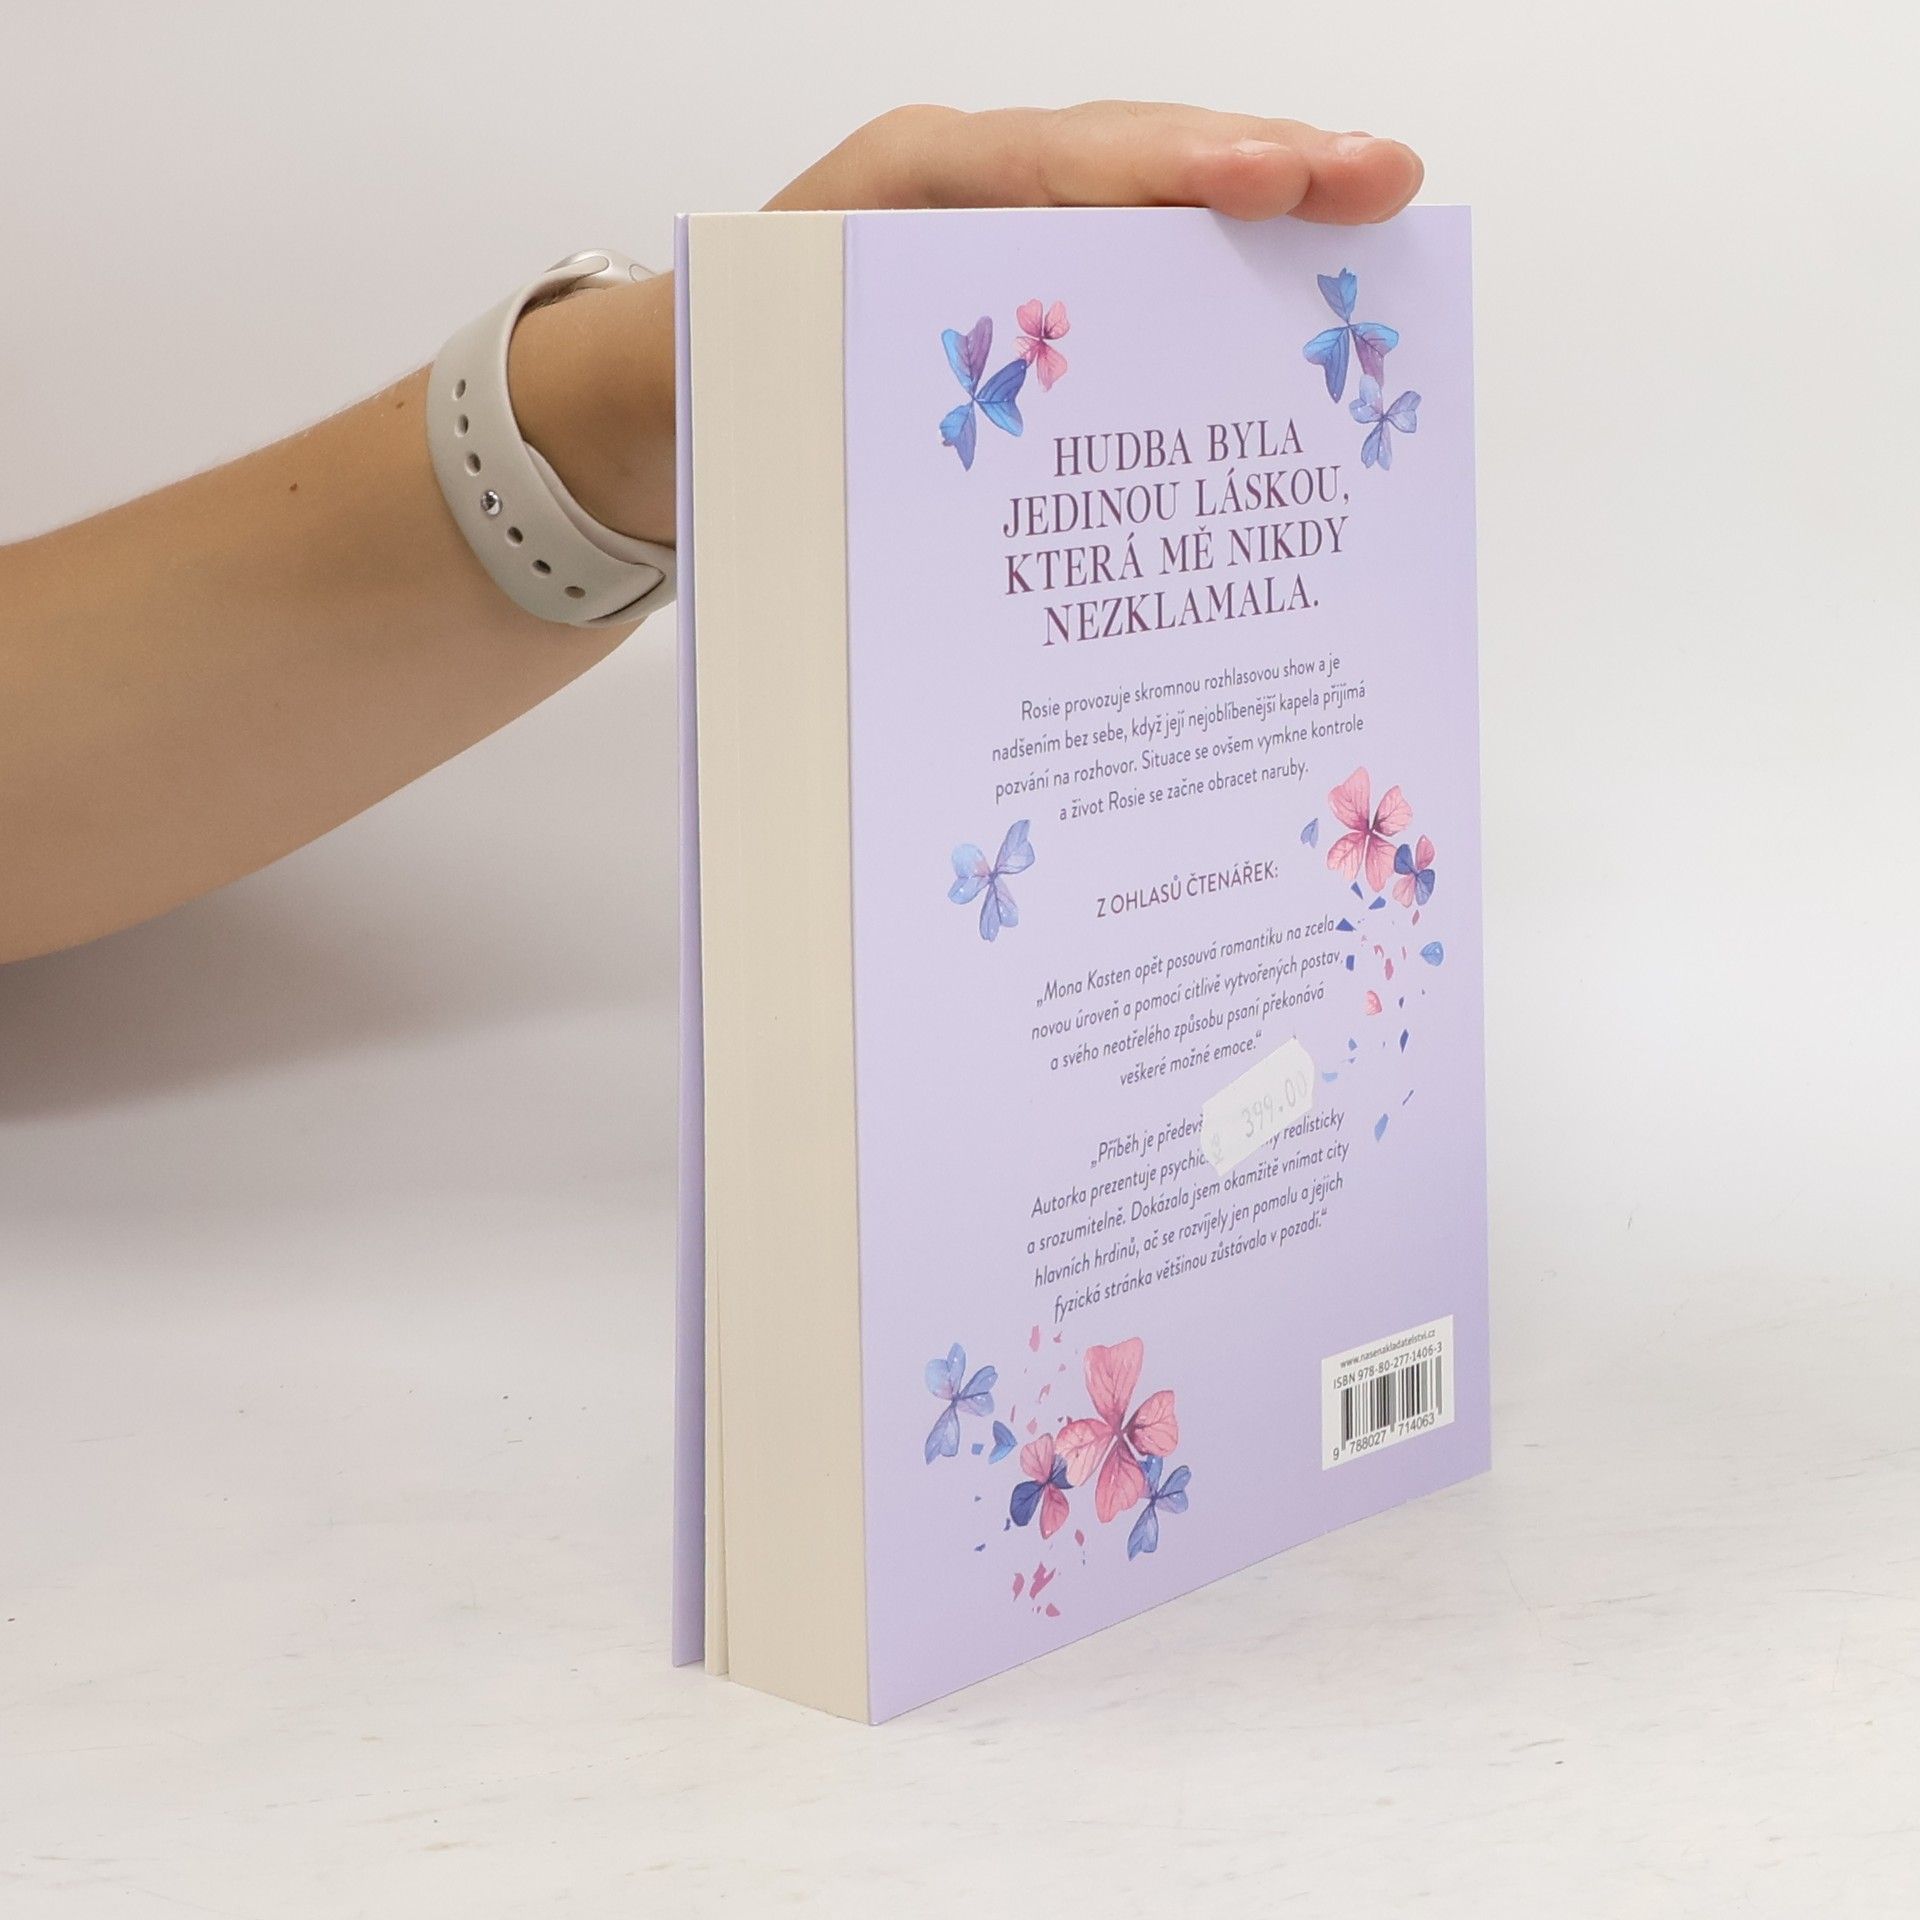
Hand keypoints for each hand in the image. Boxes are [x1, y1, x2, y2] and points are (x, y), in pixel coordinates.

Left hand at [511, 102, 1424, 546]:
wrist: (676, 405)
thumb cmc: (717, 386)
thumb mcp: (740, 382)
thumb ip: (823, 388)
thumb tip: (939, 457)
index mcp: (896, 195)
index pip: (1053, 163)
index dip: (1172, 170)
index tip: (1279, 181)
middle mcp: (965, 202)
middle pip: (1130, 164)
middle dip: (1261, 173)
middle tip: (1382, 183)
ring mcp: (1005, 248)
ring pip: (1146, 223)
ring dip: (1258, 236)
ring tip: (1371, 230)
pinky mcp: (1025, 306)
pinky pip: (1128, 290)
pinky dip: (1208, 309)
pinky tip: (1287, 337)